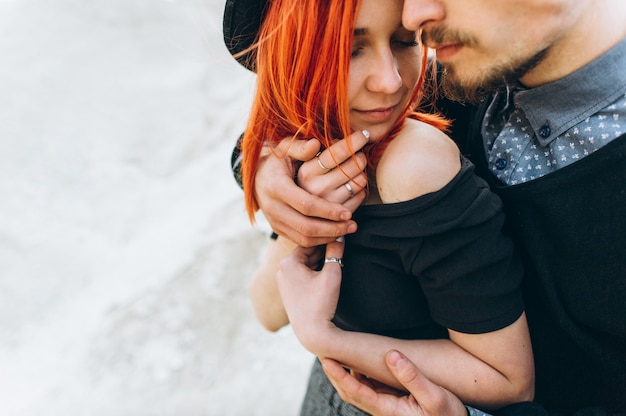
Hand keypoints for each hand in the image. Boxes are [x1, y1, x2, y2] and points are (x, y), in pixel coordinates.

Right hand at [254, 131, 368, 246]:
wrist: (256, 177)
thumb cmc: (276, 160)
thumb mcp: (285, 148)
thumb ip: (300, 147)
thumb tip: (316, 144)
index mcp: (276, 187)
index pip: (306, 204)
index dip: (328, 211)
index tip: (347, 213)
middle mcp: (273, 208)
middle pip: (306, 226)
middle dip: (332, 228)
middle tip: (352, 224)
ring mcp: (274, 221)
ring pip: (304, 238)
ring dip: (328, 237)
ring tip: (348, 229)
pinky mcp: (278, 229)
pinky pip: (301, 241)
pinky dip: (320, 241)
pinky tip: (335, 233)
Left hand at [276, 240, 344, 350]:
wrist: (312, 333)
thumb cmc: (321, 303)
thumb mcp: (332, 273)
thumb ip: (335, 251)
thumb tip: (340, 234)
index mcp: (288, 262)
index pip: (311, 242)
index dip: (328, 239)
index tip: (341, 235)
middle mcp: (281, 269)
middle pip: (308, 253)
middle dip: (324, 251)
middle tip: (342, 247)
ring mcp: (283, 281)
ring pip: (306, 264)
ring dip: (320, 262)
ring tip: (337, 261)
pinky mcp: (288, 291)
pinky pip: (303, 274)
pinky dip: (315, 272)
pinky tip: (327, 275)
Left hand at [322, 350, 467, 415]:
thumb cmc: (448, 414)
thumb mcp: (434, 396)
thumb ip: (413, 377)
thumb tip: (392, 355)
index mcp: (387, 409)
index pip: (355, 391)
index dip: (338, 374)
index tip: (325, 359)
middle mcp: (382, 409)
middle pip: (349, 390)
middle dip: (335, 372)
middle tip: (323, 349)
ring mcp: (385, 405)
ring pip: (358, 388)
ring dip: (346, 372)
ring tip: (337, 350)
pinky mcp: (391, 400)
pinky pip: (370, 386)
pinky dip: (360, 373)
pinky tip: (359, 359)